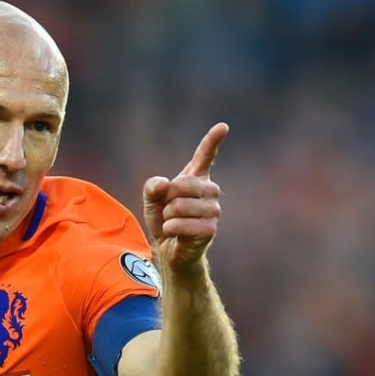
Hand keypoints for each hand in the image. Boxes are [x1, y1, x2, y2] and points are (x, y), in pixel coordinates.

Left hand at [143, 122, 228, 271]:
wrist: (169, 248)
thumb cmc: (164, 219)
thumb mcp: (151, 200)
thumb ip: (152, 186)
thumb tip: (164, 184)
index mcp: (197, 179)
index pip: (205, 156)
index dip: (212, 141)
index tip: (222, 126)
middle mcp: (210, 191)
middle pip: (181, 184)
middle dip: (167, 199)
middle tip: (169, 210)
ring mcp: (213, 210)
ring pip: (180, 206)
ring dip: (168, 216)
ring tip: (173, 223)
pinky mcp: (210, 230)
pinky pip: (183, 224)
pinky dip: (171, 229)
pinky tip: (174, 233)